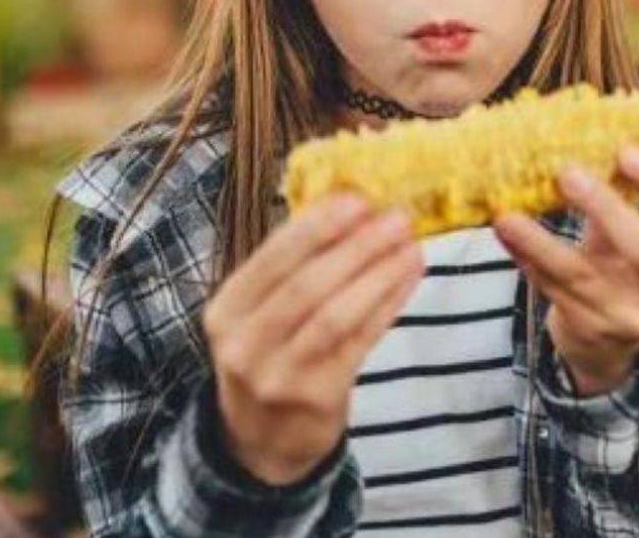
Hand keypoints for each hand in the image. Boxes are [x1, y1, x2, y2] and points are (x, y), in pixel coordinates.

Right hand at [203, 195, 424, 484]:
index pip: (271, 259)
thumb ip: (290, 266)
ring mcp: (279, 375)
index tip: (356, 197)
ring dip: (379, 275)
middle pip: (306, 286)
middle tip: (397, 217)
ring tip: (411, 244)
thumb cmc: (270, 355)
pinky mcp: (318, 397)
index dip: (315, 226)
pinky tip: (409, 277)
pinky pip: (360, 342)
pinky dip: (388, 304)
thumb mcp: (258, 314)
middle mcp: (245, 345)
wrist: (261, 441)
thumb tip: (348, 203)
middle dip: (356, 247)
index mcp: (226, 311)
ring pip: (336, 316)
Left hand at [492, 147, 638, 396]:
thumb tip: (577, 127)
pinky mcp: (590, 329)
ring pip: (583, 276)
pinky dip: (525, 259)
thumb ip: (618, 192)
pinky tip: (505, 235)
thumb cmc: (621, 266)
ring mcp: (628, 314)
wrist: (608, 343)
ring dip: (541, 243)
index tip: (626, 149)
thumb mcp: (630, 231)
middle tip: (567, 171)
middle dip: (607, 208)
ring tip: (507, 216)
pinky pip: (552, 290)